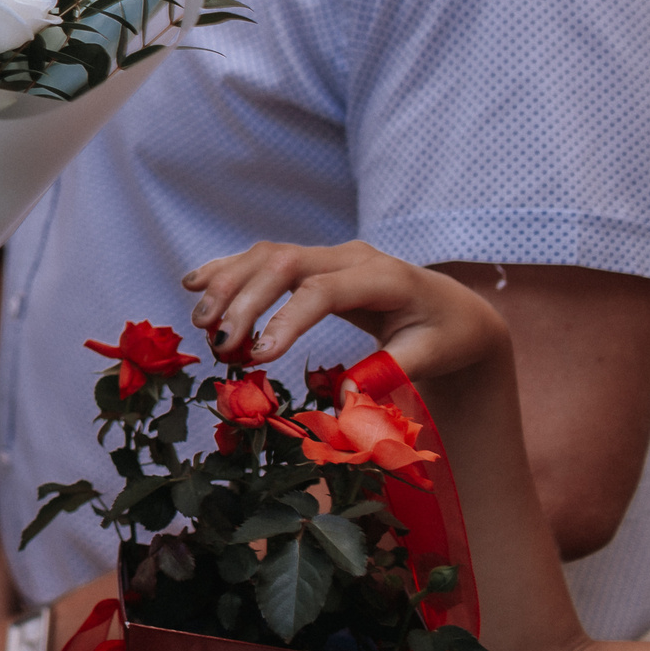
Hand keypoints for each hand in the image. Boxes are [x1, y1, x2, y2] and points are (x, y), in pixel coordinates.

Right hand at [182, 239, 508, 378]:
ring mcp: (329, 255)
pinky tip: (194, 283)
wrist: (454, 311)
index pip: (324, 291)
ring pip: (266, 255)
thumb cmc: (446, 339)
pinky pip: (263, 258)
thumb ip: (390, 371)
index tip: (257, 358)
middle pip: (284, 263)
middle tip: (218, 345)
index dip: (286, 320)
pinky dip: (228, 269)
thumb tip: (345, 396)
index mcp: (385, 278)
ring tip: (200, 323)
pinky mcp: (312, 262)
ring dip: (227, 284)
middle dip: (244, 300)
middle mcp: (352, 256)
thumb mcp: (431, 357)